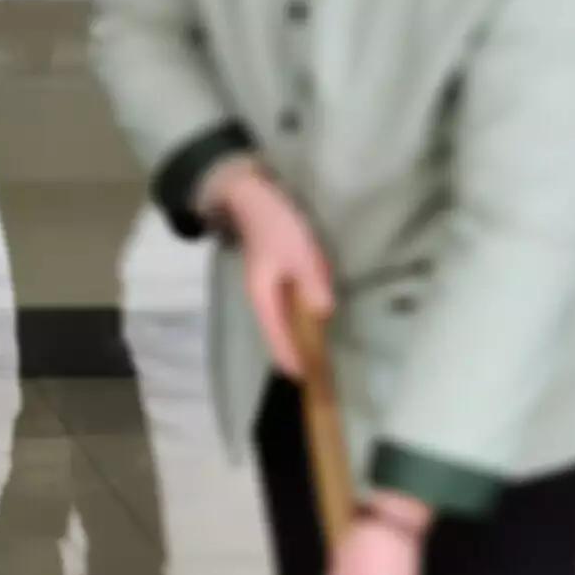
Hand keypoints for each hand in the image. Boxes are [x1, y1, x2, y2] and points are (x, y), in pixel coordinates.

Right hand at [202, 158, 333, 378]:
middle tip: (313, 372)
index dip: (290, 356)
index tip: (303, 377)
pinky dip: (297, 319)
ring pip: (281, 320)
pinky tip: (310, 321)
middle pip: (276, 332)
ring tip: (312, 354)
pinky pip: (285, 307)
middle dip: (292, 352)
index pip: (276, 335)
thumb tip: (323, 312)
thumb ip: (312, 282)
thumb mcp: (300, 252)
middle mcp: (260, 297)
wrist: (251, 197)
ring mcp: (265, 288)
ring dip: (295, 337)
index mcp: (263, 295)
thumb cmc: (275, 224)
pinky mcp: (273, 278)